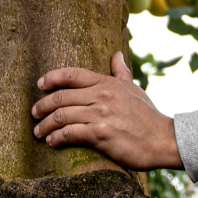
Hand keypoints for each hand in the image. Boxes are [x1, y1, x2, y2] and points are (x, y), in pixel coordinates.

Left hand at [31, 53, 180, 169]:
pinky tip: (52, 142)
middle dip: (42, 106)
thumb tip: (116, 55)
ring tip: (39, 132)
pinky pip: (70, 134)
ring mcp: (99, 115)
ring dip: (45, 126)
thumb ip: (121, 73)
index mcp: (106, 83)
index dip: (52, 78)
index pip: (72, 74)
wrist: (163, 139)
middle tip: (34, 114)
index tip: (40, 84)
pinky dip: (57, 138)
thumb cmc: (147, 115)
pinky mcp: (100, 135)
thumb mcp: (134, 89)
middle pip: (61, 97)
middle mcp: (100, 96)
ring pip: (61, 117)